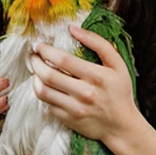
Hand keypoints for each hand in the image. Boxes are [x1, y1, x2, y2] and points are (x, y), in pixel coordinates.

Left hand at [30, 24, 138, 143]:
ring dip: (34, 78)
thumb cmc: (119, 92)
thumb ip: (98, 43)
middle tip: (33, 56)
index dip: (46, 50)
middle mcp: (84, 93)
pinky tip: (45, 85)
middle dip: (35, 62)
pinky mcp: (68, 120)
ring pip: (43, 91)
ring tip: (36, 70)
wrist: (122, 126)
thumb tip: (73, 28)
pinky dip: (43, 93)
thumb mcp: (117, 64)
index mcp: (97, 77)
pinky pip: (47, 104)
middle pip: (48, 75)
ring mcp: (75, 109)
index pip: (62, 60)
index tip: (39, 45)